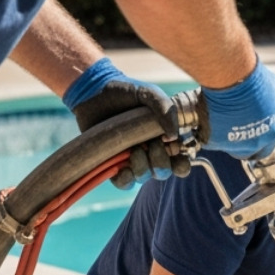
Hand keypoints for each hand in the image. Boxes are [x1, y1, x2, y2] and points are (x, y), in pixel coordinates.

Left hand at [63, 57, 188, 187]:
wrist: (94, 91)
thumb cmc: (125, 92)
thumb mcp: (149, 94)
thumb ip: (166, 109)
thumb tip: (173, 137)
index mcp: (163, 140)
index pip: (180, 164)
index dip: (181, 163)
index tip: (172, 147)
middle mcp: (149, 153)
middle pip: (163, 172)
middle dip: (160, 161)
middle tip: (151, 144)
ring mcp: (131, 159)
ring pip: (145, 177)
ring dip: (142, 167)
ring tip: (133, 150)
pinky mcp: (112, 163)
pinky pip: (123, 183)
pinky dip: (125, 179)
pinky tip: (122, 168)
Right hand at [198, 59, 274, 160]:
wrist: (231, 78)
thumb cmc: (253, 81)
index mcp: (271, 135)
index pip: (265, 149)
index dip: (258, 141)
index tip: (251, 132)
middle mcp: (253, 144)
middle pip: (246, 152)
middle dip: (241, 143)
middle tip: (233, 126)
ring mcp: (232, 144)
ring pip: (227, 146)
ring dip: (224, 135)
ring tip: (220, 117)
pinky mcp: (212, 140)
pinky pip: (209, 139)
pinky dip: (207, 130)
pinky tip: (208, 116)